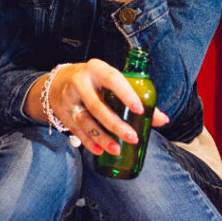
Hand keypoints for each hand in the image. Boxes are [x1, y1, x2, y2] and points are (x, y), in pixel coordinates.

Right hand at [49, 59, 168, 156]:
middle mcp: (80, 82)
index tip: (139, 109)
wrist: (58, 80)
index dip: (126, 94)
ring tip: (117, 149)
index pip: (112, 79)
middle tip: (133, 138)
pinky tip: (100, 151)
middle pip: (97, 106)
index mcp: (96, 69)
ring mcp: (69, 99)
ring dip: (102, 138)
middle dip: (116, 125)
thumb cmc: (95, 81)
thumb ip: (137, 97)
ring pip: (85, 122)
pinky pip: (76, 131)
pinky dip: (89, 142)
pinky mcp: (62, 113)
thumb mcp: (111, 81)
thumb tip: (163, 120)